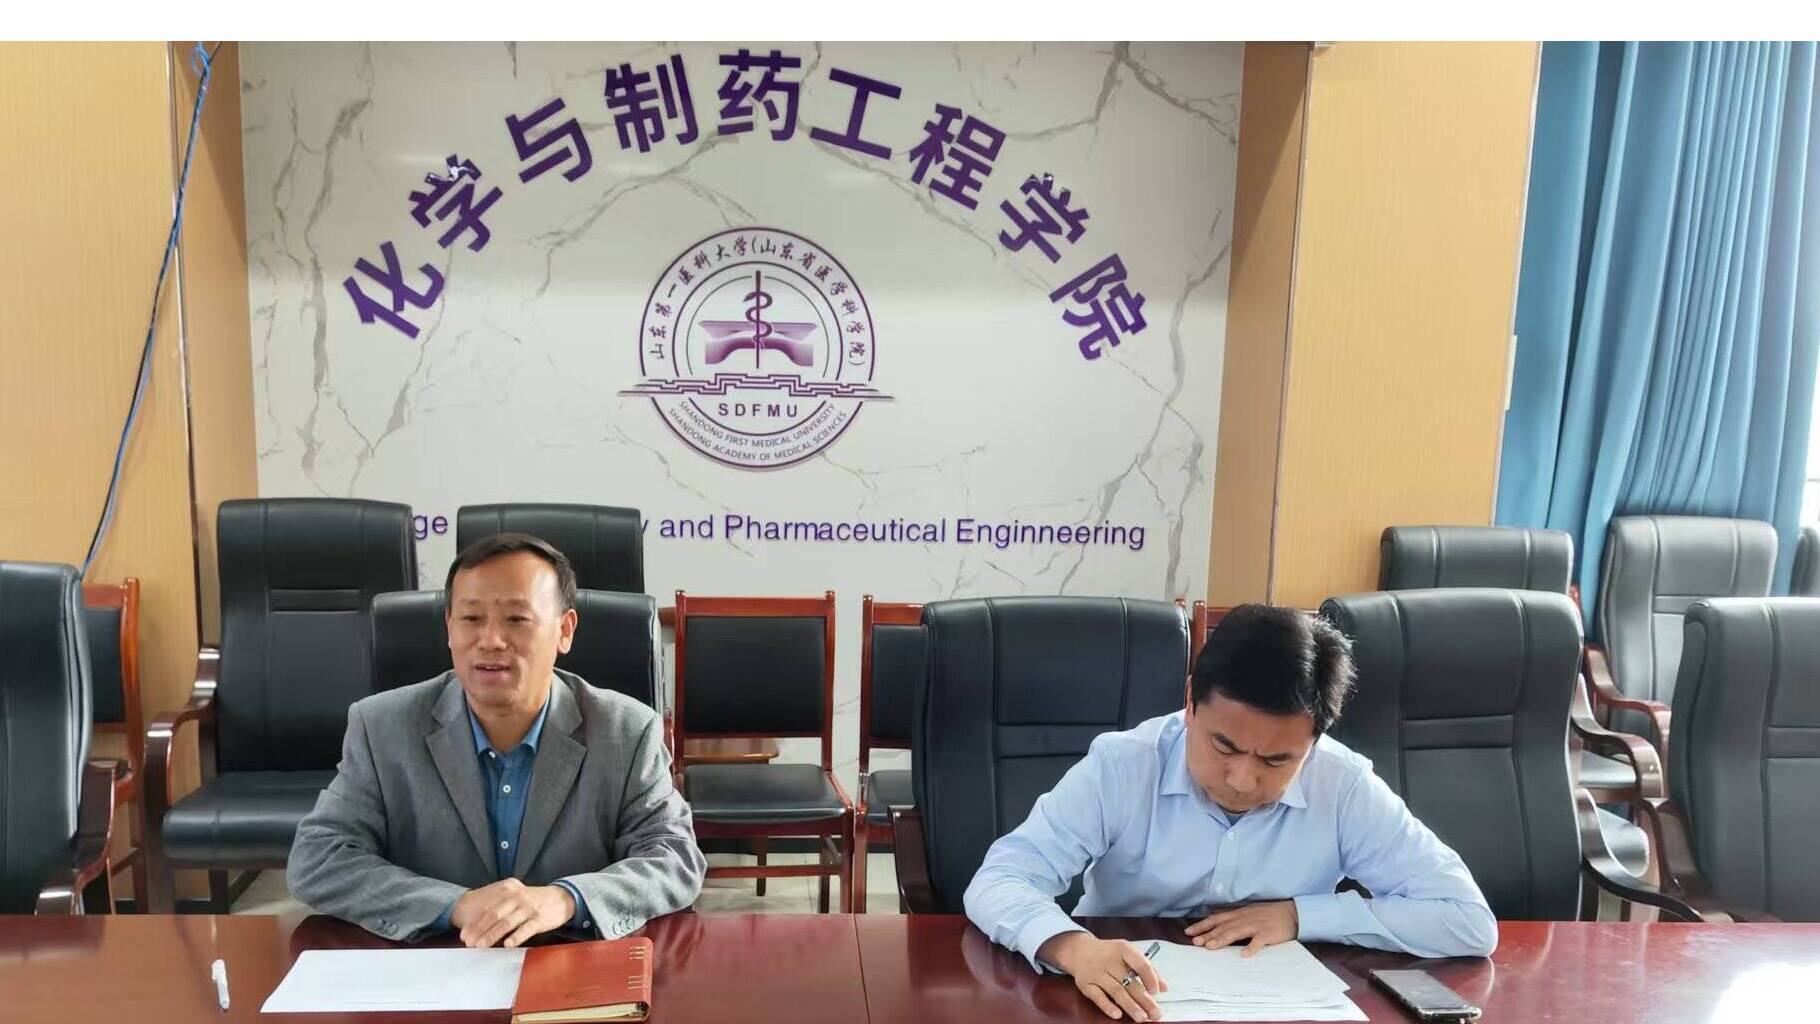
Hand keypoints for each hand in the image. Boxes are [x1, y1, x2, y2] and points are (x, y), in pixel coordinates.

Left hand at [449, 879, 575, 948]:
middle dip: (479, 930)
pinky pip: (526, 929)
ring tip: (481, 945)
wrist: (561, 898)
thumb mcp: (517, 897)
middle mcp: (517, 898)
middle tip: (469, 942)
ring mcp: (528, 908)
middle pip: (494, 915)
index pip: (487, 908)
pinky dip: (516, 937)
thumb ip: (501, 906)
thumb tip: (481, 924)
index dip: (474, 922)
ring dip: (492, 935)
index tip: (464, 934)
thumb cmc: (534, 901)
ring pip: (507, 923)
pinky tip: (507, 944)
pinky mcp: (539, 919)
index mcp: (508, 892)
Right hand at [1037, 931, 1167, 1021]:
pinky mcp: (1085, 984)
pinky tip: (1118, 1014)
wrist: (1079, 950)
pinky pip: (1097, 997)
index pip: (1140, 963)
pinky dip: (1107, 1006)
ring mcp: (1096, 972)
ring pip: (1116, 991)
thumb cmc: (1109, 953)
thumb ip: (1147, 969)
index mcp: (1122, 949)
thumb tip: (1164, 987)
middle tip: (1155, 1013)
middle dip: (1144, 1000)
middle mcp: (1108, 960)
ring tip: (1142, 1018)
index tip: (1156, 991)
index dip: (1150, 978)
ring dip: (1130, 1006)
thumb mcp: (1127, 953)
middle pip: (1129, 982)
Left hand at [1183, 900, 1297, 956]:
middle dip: (1208, 934)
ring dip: (1222, 939)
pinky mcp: (1268, 933)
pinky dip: (1251, 947)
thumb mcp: (1249, 911)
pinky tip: (1244, 955)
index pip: (1216, 919)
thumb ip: (1234, 917)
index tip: (1189, 932)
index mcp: (1239, 913)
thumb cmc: (1269, 914)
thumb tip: (1217, 920)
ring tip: (1210, 947)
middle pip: (1223, 926)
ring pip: (1236, 932)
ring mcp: (1256, 925)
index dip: (1202, 925)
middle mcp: (1245, 918)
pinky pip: (1259, 941)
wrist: (1292, 913)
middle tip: (1195, 942)